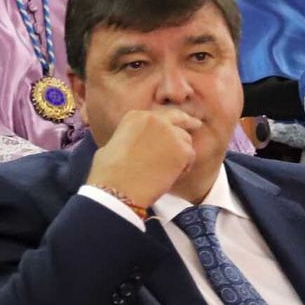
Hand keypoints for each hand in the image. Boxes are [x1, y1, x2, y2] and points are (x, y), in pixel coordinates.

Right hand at [85, 109, 200, 208]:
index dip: (168, 121)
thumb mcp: (113, 144)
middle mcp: (155, 119)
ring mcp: (170, 133)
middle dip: (187, 122)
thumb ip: (130, 136)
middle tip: (195, 125)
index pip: (161, 115)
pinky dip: (185, 167)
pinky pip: (190, 157)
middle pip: (179, 119)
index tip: (175, 124)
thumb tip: (133, 141)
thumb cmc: (109, 173)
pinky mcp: (182, 150)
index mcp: (136, 116)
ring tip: (168, 169)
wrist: (117, 189)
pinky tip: (172, 176)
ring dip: (181, 153)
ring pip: (186, 140)